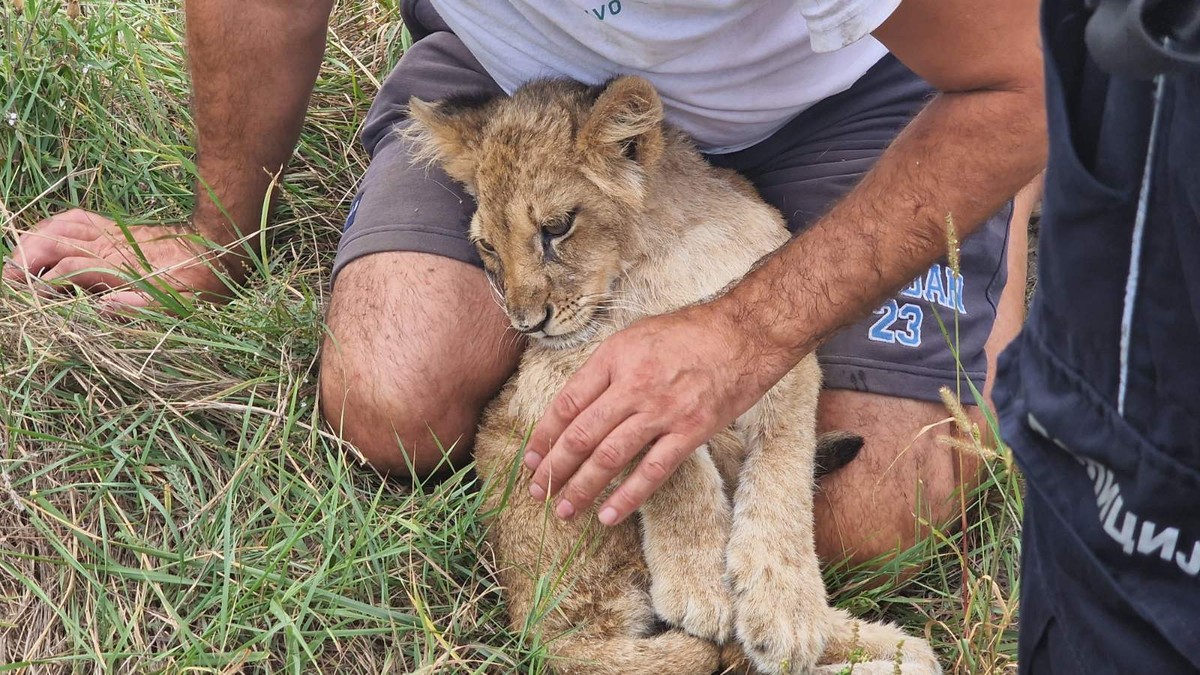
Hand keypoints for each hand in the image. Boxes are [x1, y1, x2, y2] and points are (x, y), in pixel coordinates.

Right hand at [2, 209, 231, 308]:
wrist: (221, 248)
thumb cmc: (202, 284)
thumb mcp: (179, 305)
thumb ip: (140, 306)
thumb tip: (103, 307)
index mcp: (119, 268)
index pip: (66, 269)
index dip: (43, 284)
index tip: (33, 298)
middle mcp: (109, 247)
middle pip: (52, 243)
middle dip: (24, 259)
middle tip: (10, 279)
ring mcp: (111, 234)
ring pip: (59, 226)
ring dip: (32, 240)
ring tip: (17, 262)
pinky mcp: (116, 228)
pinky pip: (76, 218)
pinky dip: (52, 225)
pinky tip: (41, 237)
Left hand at [525, 300, 790, 525]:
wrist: (744, 335)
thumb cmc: (689, 332)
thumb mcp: (635, 336)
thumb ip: (606, 370)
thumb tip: (577, 407)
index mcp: (615, 358)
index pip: (567, 403)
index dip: (544, 435)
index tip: (531, 458)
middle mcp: (633, 386)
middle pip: (582, 434)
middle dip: (555, 467)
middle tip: (537, 491)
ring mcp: (662, 412)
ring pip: (610, 457)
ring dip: (582, 487)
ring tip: (564, 509)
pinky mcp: (690, 432)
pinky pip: (652, 472)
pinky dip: (628, 498)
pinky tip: (607, 515)